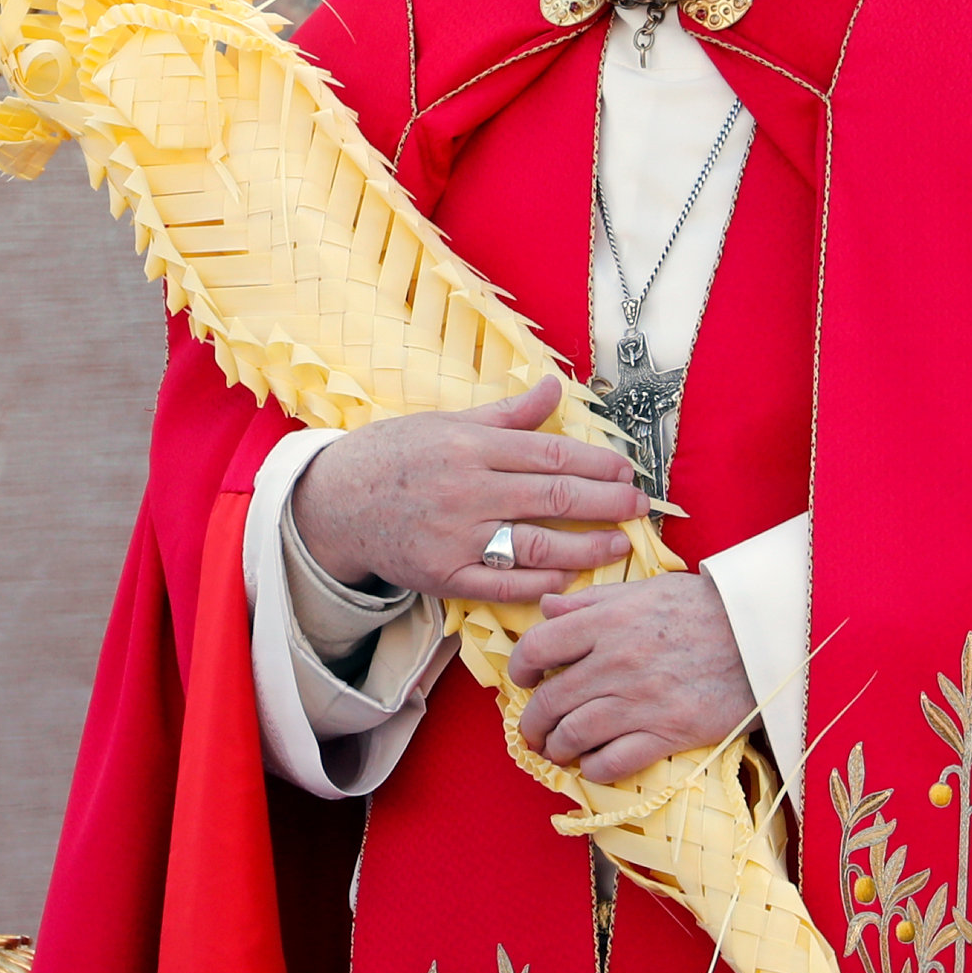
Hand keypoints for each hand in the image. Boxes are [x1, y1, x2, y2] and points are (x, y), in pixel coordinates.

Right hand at [287, 379, 640, 603]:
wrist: (333, 504)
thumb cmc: (392, 457)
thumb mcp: (445, 423)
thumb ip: (507, 414)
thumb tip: (555, 387)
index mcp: (470, 447)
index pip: (550, 455)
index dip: (597, 466)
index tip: (627, 473)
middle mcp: (467, 491)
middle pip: (554, 499)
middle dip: (605, 504)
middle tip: (638, 507)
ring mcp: (456, 538)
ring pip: (537, 546)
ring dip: (586, 547)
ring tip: (618, 545)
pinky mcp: (444, 576)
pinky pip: (504, 585)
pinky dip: (541, 584)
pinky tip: (569, 578)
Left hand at [508, 574, 754, 782]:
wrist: (766, 634)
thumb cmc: (707, 607)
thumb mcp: (646, 589)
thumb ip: (593, 601)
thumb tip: (548, 608)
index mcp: (607, 622)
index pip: (539, 646)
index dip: (520, 667)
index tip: (522, 678)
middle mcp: (615, 663)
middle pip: (550, 699)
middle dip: (532, 721)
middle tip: (531, 730)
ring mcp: (640, 700)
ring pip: (574, 734)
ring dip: (556, 748)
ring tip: (555, 751)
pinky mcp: (668, 732)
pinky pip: (614, 761)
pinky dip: (593, 769)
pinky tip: (591, 766)